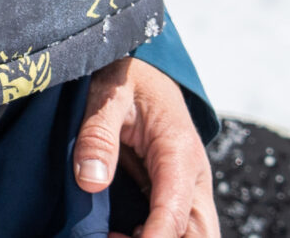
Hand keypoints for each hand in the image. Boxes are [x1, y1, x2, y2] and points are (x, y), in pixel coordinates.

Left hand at [73, 57, 215, 237]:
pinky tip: (119, 234)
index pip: (175, 211)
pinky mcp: (176, 192)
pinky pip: (178, 225)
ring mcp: (188, 188)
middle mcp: (193, 176)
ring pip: (195, 233)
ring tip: (111, 236)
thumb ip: (99, 134)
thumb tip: (90, 180)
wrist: (145, 68)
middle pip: (199, 232)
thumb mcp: (108, 94)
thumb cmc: (127, 77)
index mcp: (180, 152)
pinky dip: (155, 236)